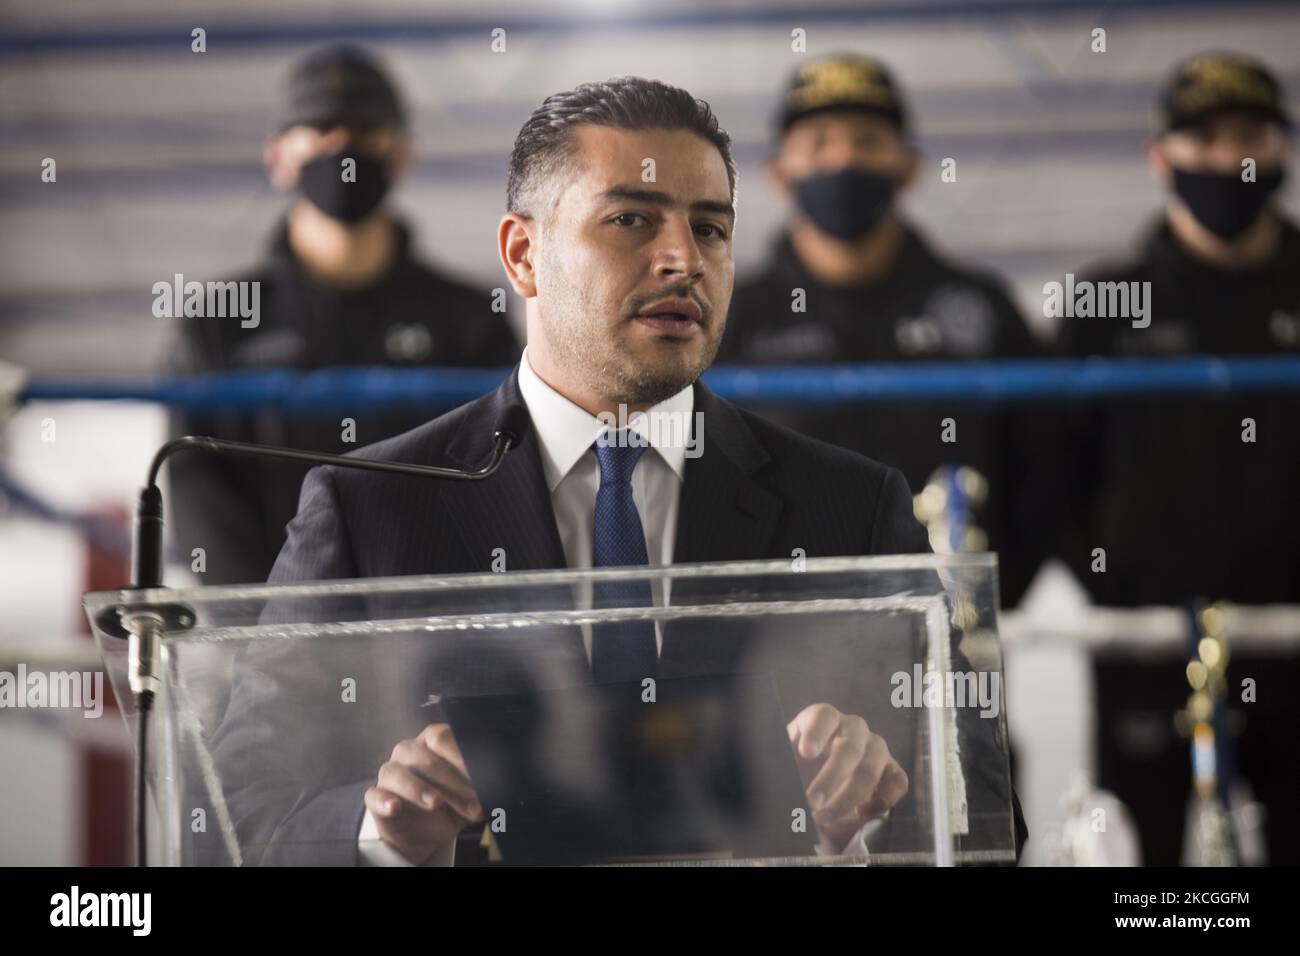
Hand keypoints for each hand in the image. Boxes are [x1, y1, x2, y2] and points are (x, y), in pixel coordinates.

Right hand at [364, 723, 484, 864]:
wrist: (428, 830)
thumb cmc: (452, 802)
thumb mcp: (471, 792)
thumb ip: (479, 782)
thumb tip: (494, 782)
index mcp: (431, 742)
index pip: (440, 737)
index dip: (459, 754)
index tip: (479, 775)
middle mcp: (408, 752)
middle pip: (424, 758)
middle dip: (452, 783)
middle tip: (473, 805)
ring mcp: (390, 774)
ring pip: (396, 773)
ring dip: (417, 788)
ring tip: (436, 803)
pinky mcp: (376, 798)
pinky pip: (373, 795)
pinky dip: (384, 801)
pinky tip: (395, 807)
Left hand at [787, 703, 907, 850]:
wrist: (823, 782)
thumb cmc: (800, 766)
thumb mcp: (786, 761)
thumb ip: (783, 767)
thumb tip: (781, 787)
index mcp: (824, 718)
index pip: (823, 716)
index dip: (816, 732)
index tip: (806, 753)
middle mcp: (853, 728)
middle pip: (851, 747)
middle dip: (831, 777)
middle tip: (812, 802)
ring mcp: (876, 747)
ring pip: (872, 767)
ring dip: (849, 797)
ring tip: (826, 818)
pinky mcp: (892, 769)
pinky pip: (897, 781)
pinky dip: (882, 801)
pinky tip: (861, 814)